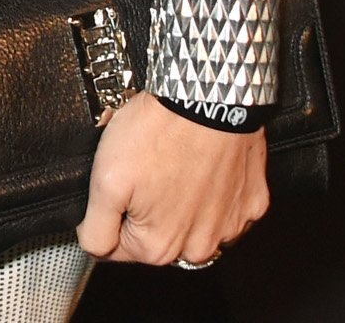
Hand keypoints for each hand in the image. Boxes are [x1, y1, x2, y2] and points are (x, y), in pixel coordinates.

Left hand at [76, 95, 268, 268]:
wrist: (207, 96)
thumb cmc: (160, 130)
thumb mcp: (105, 179)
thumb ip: (96, 228)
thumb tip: (93, 247)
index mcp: (159, 247)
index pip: (118, 248)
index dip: (111, 215)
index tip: (119, 187)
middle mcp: (198, 247)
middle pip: (158, 238)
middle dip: (146, 209)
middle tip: (146, 170)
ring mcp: (229, 226)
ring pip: (192, 224)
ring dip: (182, 202)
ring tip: (176, 163)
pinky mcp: (251, 203)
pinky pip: (224, 206)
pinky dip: (215, 190)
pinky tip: (203, 164)